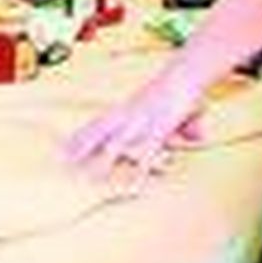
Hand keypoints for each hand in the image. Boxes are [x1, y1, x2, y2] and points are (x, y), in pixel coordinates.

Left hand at [64, 61, 207, 186]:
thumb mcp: (172, 110)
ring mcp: (141, 124)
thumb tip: (198, 138)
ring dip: (102, 163)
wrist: (185, 74)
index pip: (97, 123)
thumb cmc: (177, 89)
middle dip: (81, 147)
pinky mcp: (158, 132)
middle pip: (99, 133)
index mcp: (126, 109)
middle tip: (62, 161)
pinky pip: (146, 156)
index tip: (62, 147)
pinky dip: (139, 173)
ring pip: (116, 146)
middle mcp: (128, 116)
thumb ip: (178, 127)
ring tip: (90, 179)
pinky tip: (133, 188)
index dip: (81, 135)